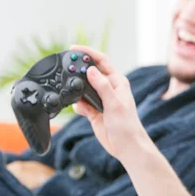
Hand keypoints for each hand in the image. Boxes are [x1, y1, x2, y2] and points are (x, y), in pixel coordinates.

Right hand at [71, 45, 149, 161]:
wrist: (126, 146)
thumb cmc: (127, 125)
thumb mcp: (114, 104)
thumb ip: (102, 86)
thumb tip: (91, 70)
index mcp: (117, 82)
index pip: (102, 61)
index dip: (88, 53)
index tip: (74, 49)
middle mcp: (109, 88)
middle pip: (90, 73)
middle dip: (79, 71)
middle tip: (67, 70)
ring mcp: (101, 99)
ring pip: (83, 88)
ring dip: (77, 91)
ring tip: (74, 95)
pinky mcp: (94, 111)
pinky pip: (80, 103)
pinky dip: (77, 105)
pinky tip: (81, 110)